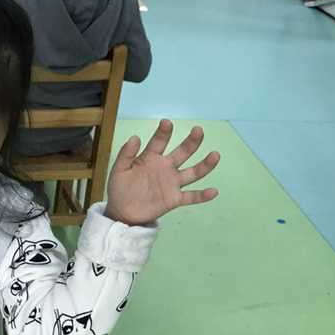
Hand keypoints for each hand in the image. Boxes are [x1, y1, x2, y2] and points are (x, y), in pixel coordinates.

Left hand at [105, 119, 220, 226]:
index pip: (159, 142)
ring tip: (215, 155)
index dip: (163, 133)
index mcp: (150, 158)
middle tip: (198, 130)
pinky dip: (202, 196)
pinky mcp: (174, 199)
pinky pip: (190, 197)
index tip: (167, 123)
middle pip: (182, 152)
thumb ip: (125, 155)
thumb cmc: (119, 188)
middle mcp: (165, 167)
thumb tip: (135, 137)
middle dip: (191, 142)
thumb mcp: (118, 170)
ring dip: (204, 165)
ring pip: (192, 172)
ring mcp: (171, 183)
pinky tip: (214, 191)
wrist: (121, 212)